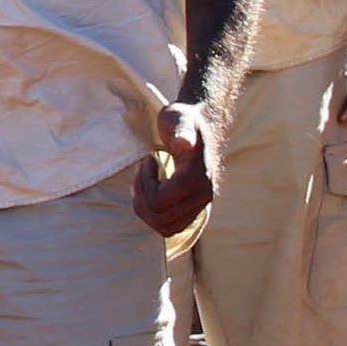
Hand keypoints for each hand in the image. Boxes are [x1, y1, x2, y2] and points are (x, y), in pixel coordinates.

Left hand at [131, 101, 218, 236]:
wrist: (200, 124)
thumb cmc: (184, 119)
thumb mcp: (178, 118)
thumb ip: (181, 130)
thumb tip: (183, 142)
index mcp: (199, 177)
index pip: (160, 201)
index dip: (145, 183)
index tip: (148, 160)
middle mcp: (204, 195)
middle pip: (159, 217)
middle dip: (142, 196)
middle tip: (143, 171)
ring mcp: (200, 205)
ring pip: (164, 227)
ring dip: (146, 208)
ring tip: (145, 182)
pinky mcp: (194, 210)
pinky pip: (169, 227)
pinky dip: (154, 214)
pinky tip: (150, 192)